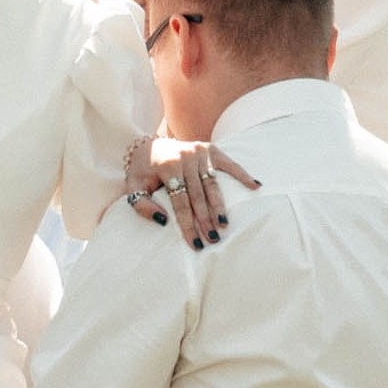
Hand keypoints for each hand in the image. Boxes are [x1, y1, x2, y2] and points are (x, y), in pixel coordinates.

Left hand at [124, 137, 256, 251]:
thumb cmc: (141, 170)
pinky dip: (242, 174)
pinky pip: (229, 163)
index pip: (181, 202)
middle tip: (213, 239)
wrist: (144, 144)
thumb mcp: (132, 187)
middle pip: (199, 196)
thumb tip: (164, 221)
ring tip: (224, 225)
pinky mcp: (210, 149)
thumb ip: (142, 205)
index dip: (188, 225)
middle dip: (205, 220)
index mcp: (167, 166)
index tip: (195, 243)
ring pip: (213, 185)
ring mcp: (199, 152)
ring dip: (220, 206)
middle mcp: (186, 157)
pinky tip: (255, 186)